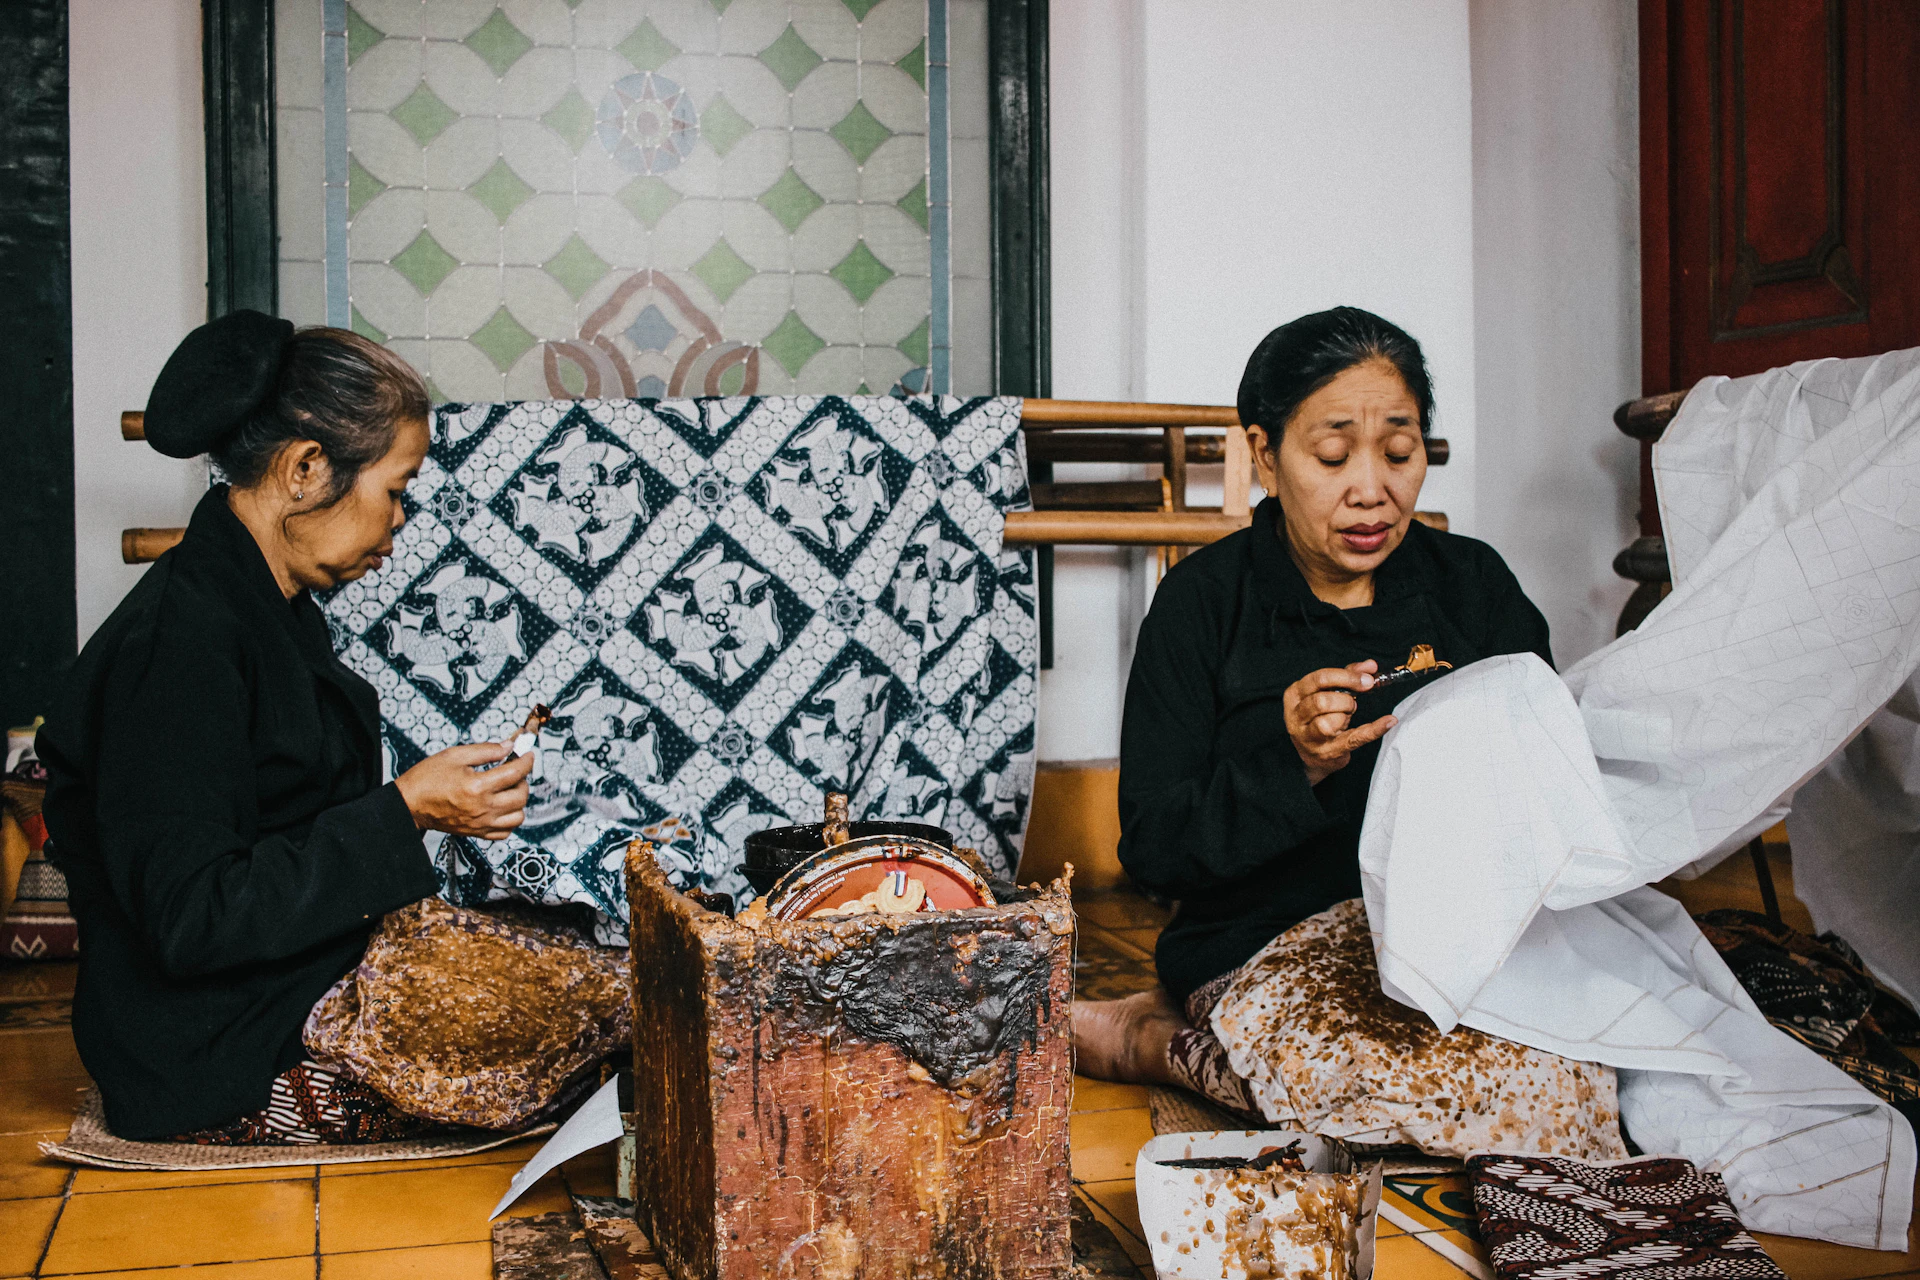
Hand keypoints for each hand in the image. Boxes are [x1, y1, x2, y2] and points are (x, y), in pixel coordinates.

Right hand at [395, 742, 532, 840]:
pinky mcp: (477, 833)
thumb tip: (509, 746)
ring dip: (518, 802)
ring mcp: (481, 823)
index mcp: (477, 786)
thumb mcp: (455, 755)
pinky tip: (501, 807)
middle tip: (514, 772)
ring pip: (518, 817)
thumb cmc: (427, 779)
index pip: (515, 773)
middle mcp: (483, 808)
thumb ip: (486, 750)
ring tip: (507, 790)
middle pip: (521, 796)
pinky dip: (509, 820)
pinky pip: (505, 832)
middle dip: (523, 780)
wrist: (409, 804)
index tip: (528, 755)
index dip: (527, 761)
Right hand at [1283, 661, 1397, 786]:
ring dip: (1345, 716)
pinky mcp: (1328, 752)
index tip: (1367, 679)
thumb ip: (1347, 675)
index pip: (1319, 679)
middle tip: (1352, 703)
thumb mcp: (1326, 692)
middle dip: (1345, 700)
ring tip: (1346, 716)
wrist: (1312, 755)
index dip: (1346, 677)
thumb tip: (1370, 665)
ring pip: (1328, 723)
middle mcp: (1296, 716)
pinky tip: (1389, 721)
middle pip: (1322, 701)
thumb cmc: (1319, 716)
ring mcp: (1308, 737)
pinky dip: (1374, 729)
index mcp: (1294, 694)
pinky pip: (1354, 738)